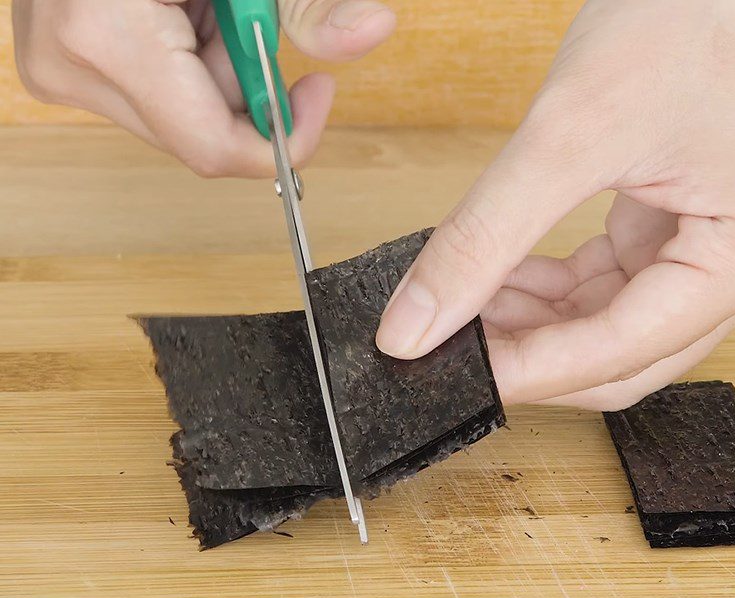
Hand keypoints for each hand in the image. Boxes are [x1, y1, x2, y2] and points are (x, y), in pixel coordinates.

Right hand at [12, 0, 394, 177]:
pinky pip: (155, 96)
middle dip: (246, 86)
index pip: (215, 148)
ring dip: (215, 72)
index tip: (315, 92)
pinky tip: (177, 13)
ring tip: (200, 4)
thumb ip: (308, 3)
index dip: (282, 138)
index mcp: (107, 35)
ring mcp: (62, 72)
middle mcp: (73, 68)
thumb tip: (374, 29)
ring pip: (182, 118)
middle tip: (247, 16)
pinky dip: (186, 64)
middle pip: (203, 134)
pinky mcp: (66, 69)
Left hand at [376, 0, 734, 409]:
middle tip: (455, 343)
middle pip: (617, 358)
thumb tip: (415, 322)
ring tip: (468, 299)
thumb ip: (486, 234)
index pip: (617, 353)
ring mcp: (718, 256)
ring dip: (536, 323)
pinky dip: (554, 290)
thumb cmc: (700, 10)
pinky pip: (614, 289)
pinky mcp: (688, 234)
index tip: (452, 373)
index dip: (526, 372)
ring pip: (610, 328)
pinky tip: (503, 276)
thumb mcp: (575, 128)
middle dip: (531, 354)